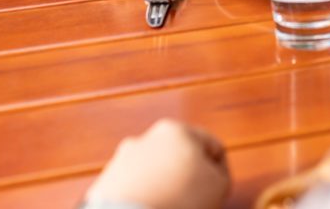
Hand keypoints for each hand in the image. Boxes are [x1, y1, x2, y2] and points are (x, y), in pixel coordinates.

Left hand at [86, 119, 229, 208]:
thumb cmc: (177, 200)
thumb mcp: (219, 186)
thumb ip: (222, 174)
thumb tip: (211, 175)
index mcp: (175, 129)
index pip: (212, 147)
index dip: (221, 172)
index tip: (217, 193)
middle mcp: (146, 138)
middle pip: (181, 160)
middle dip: (189, 178)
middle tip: (194, 202)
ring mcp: (123, 159)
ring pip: (156, 175)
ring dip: (166, 189)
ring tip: (170, 206)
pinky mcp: (107, 182)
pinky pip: (136, 189)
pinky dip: (145, 198)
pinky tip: (150, 208)